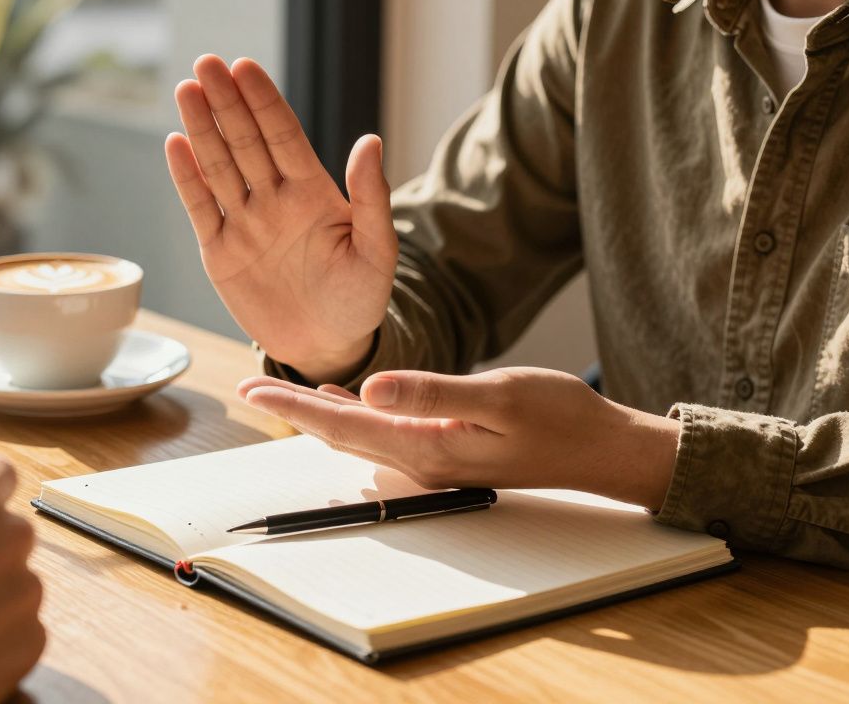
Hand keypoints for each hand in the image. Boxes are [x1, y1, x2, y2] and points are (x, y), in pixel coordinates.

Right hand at [165, 54, 397, 383]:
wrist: (327, 347)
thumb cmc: (359, 298)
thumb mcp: (376, 251)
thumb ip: (371, 198)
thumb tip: (371, 140)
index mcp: (313, 193)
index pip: (284, 137)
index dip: (264, 103)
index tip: (245, 68)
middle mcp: (274, 200)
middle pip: (245, 142)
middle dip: (226, 103)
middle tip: (206, 63)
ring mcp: (245, 223)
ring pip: (219, 167)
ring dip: (202, 129)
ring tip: (187, 90)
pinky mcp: (221, 252)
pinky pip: (201, 208)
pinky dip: (187, 178)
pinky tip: (176, 143)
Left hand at [239, 368, 680, 509]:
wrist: (601, 448)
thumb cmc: (558, 418)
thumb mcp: (496, 398)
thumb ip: (431, 394)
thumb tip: (369, 390)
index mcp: (425, 448)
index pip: (342, 426)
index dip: (293, 405)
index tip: (251, 387)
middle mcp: (420, 461)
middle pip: (339, 433)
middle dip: (291, 410)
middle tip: (247, 386)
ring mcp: (432, 458)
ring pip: (357, 434)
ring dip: (317, 413)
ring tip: (279, 392)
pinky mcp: (445, 447)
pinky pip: (383, 432)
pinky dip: (353, 414)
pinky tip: (342, 400)